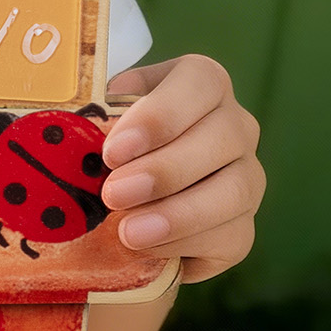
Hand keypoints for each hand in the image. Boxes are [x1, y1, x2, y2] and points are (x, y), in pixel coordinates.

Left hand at [100, 55, 262, 284]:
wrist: (121, 204)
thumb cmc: (108, 147)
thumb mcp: (99, 119)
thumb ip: (97, 114)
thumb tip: (84, 120)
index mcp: (200, 84)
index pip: (200, 81)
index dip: (160, 115)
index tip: (115, 150)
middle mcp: (234, 125)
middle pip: (223, 136)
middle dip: (164, 170)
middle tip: (114, 194)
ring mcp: (246, 177)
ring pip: (235, 190)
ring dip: (178, 213)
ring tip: (128, 232)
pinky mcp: (242, 228)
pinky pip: (232, 237)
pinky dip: (186, 244)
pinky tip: (146, 249)